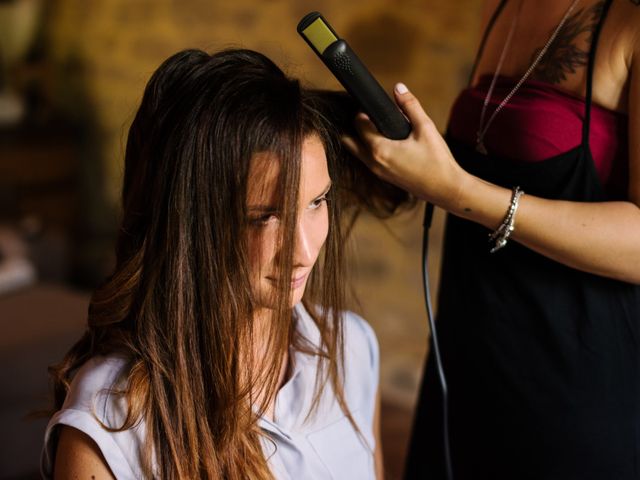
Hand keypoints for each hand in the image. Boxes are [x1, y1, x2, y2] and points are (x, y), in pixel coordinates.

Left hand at [342, 83, 466, 210]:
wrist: (447, 189)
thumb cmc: (437, 161)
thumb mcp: (425, 128)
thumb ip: (410, 105)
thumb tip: (398, 87)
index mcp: (379, 149)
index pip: (358, 124)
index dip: (363, 111)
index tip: (374, 106)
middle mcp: (373, 162)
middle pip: (348, 141)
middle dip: (356, 127)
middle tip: (373, 118)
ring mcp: (377, 172)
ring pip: (357, 152)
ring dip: (363, 139)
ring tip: (383, 129)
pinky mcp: (384, 178)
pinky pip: (368, 161)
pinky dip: (371, 150)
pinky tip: (390, 143)